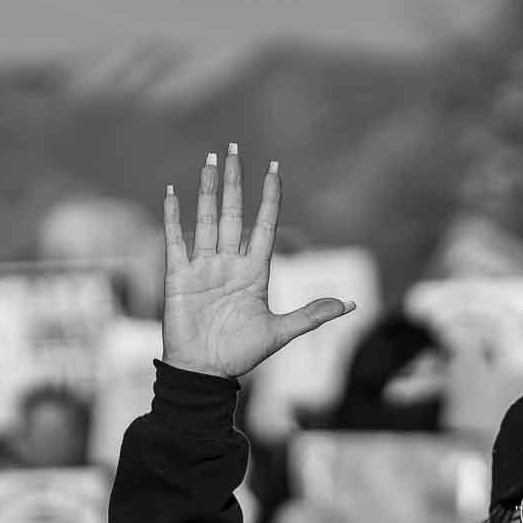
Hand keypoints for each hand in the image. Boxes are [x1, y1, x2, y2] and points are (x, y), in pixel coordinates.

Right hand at [160, 146, 355, 379]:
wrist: (204, 373)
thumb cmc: (240, 355)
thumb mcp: (280, 332)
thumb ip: (311, 315)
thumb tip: (350, 305)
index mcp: (254, 272)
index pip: (264, 225)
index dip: (270, 198)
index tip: (274, 170)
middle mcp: (229, 263)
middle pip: (232, 213)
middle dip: (233, 181)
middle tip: (233, 148)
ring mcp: (203, 267)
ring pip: (206, 219)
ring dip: (207, 190)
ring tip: (209, 160)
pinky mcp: (179, 277)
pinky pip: (176, 241)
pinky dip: (173, 218)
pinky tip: (173, 193)